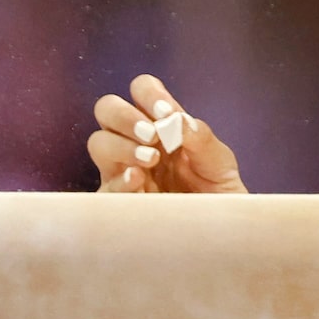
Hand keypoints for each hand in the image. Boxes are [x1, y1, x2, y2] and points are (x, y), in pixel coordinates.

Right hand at [88, 75, 246, 193]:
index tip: (166, 113)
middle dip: (124, 116)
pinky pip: (105, 186)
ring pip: (98, 142)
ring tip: (151, 158)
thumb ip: (202, 139)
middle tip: (151, 134)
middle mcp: (135, 141)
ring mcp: (122, 170)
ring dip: (121, 145)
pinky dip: (119, 179)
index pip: (141, 90)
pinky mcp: (117, 202)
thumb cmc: (217, 190)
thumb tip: (178, 121)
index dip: (148, 94)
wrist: (220, 228)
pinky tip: (138, 179)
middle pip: (107, 109)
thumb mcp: (219, 162)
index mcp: (161, 123)